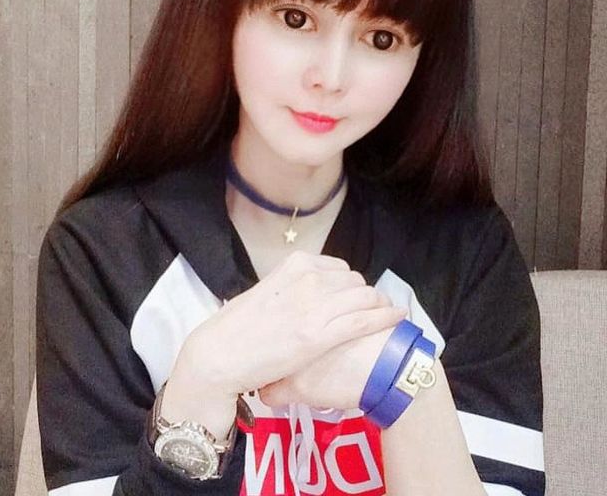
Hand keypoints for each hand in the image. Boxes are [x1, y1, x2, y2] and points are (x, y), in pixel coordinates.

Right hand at [174, 251, 402, 396]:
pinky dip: (385, 317)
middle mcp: (308, 277)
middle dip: (365, 296)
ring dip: (378, 306)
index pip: (339, 269)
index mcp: (295, 264)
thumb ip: (291, 288)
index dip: (350, 286)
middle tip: (370, 311)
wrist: (220, 354)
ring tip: (387, 315)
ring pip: (364, 298)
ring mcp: (315, 304)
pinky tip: (398, 318)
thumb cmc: (238, 329)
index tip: (354, 298)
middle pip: (355, 282)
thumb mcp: (268, 293)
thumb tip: (307, 295)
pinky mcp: (320, 334)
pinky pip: (364, 319)